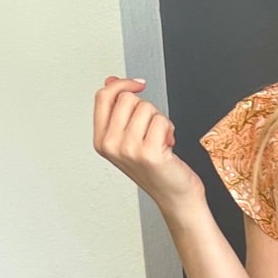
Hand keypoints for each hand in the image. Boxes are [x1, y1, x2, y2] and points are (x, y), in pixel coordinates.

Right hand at [92, 76, 204, 213]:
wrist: (175, 195)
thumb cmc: (156, 169)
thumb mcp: (129, 138)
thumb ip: (118, 110)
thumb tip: (111, 81)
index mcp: (102, 140)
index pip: (102, 97)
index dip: (122, 84)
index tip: (138, 85)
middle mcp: (111, 145)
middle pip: (126, 98)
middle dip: (145, 108)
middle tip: (151, 130)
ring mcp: (128, 149)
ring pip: (145, 107)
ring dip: (159, 120)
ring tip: (159, 139)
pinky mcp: (148, 152)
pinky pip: (160, 119)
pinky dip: (169, 128)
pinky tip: (167, 145)